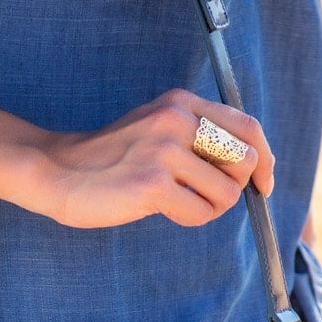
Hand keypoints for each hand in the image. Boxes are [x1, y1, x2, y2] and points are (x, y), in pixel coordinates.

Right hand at [34, 89, 274, 228]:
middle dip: (235, 187)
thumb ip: (198, 133)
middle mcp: (176, 120)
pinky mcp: (152, 185)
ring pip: (226, 193)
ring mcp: (164, 152)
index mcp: (180, 103)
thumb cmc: (111, 158)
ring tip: (176, 201)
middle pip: (245, 160)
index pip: (247, 127)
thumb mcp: (156, 127)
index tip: (262, 183)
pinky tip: (162, 209)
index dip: (264, 160)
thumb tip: (252, 165)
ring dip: (208, 207)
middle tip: (207, 196)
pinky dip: (189, 218)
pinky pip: (201, 213)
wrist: (57, 171)